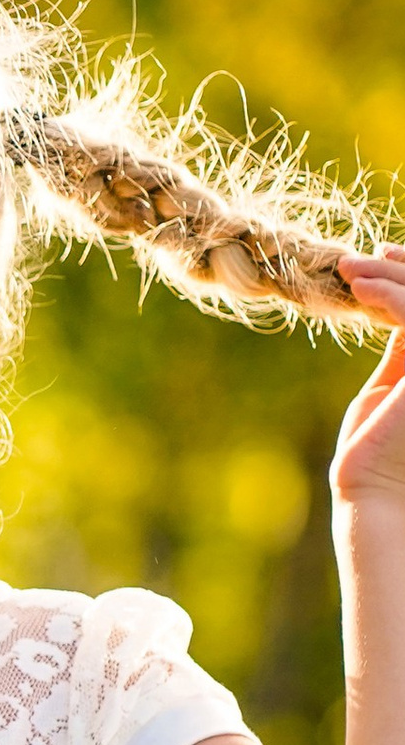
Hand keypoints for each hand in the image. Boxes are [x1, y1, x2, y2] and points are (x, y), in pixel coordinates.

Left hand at [333, 255, 404, 503]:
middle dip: (401, 268)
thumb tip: (396, 300)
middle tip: (354, 260)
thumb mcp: (395, 381)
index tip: (379, 256)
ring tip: (345, 270)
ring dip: (389, 277)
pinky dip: (390, 297)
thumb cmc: (377, 444)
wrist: (374, 489)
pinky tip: (358, 292)